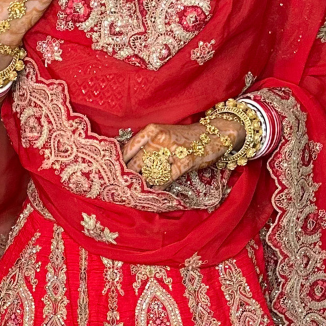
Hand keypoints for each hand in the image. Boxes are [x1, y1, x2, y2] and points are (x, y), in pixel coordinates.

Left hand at [121, 117, 243, 182]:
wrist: (215, 134)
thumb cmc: (186, 137)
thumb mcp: (163, 134)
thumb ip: (146, 145)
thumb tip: (124, 163)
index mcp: (151, 130)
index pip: (127, 149)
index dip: (118, 165)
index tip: (111, 176)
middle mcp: (159, 139)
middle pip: (135, 164)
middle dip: (128, 179)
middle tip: (120, 191)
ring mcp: (172, 150)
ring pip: (150, 173)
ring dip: (142, 186)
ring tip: (134, 195)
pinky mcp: (185, 161)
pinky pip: (166, 179)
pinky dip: (158, 188)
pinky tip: (153, 194)